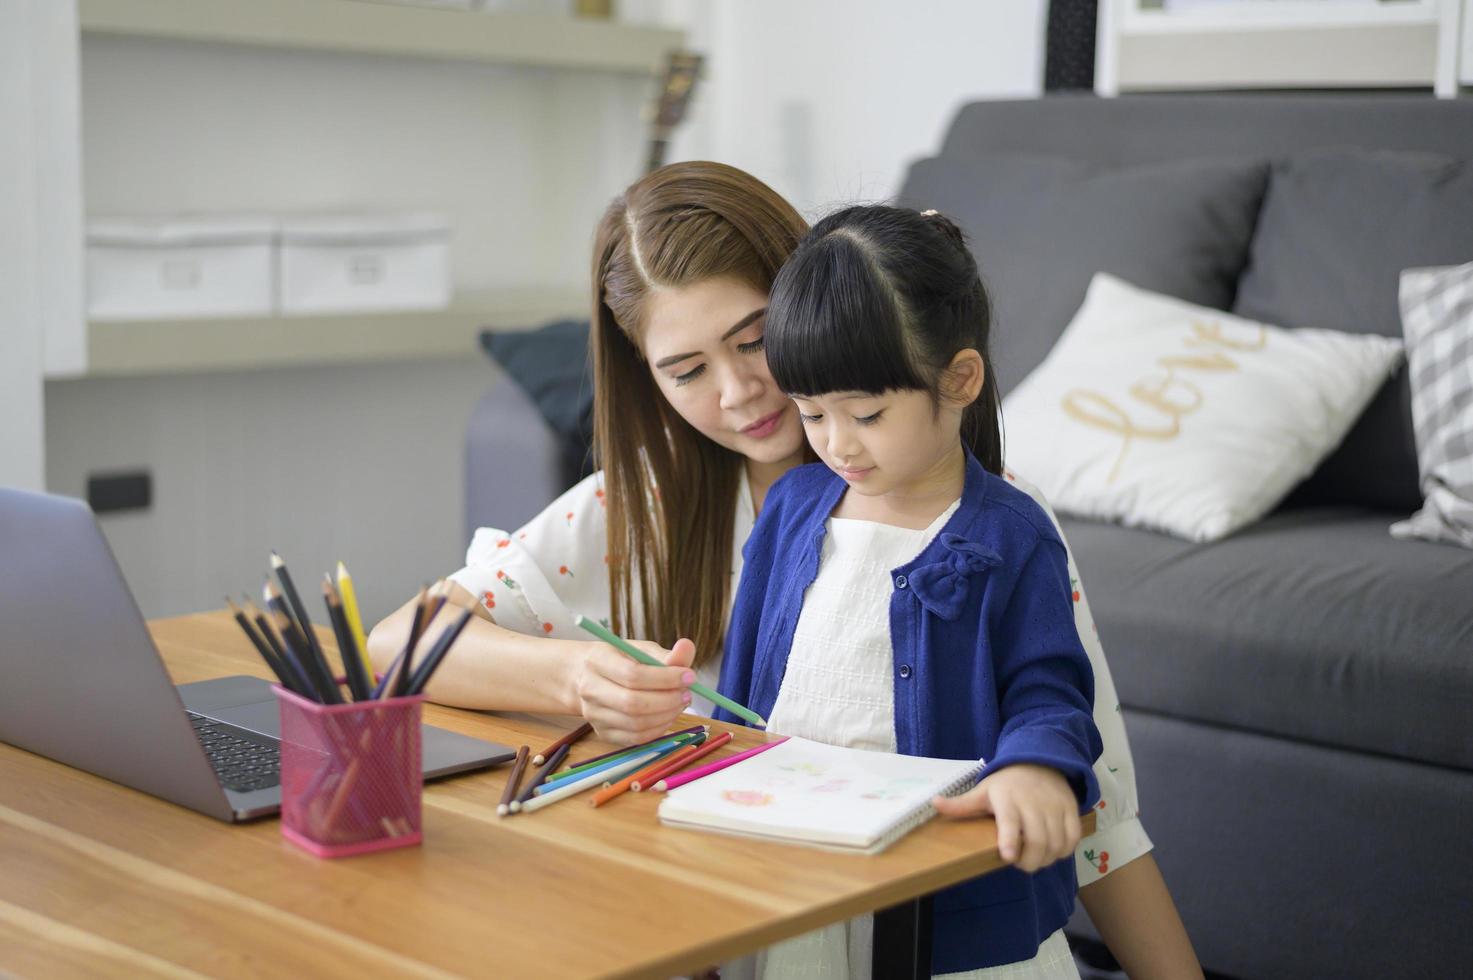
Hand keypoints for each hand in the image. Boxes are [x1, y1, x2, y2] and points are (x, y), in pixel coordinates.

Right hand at [569, 637, 696, 744]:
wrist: (588, 677)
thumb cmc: (621, 660)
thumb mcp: (642, 650)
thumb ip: (667, 653)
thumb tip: (687, 647)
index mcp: (597, 660)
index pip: (633, 675)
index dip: (666, 678)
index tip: (689, 676)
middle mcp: (589, 689)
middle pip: (633, 703)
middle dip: (668, 700)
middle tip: (687, 694)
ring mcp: (594, 715)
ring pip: (636, 724)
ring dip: (667, 715)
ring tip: (680, 703)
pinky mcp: (603, 733)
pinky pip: (636, 738)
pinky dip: (659, 729)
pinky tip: (668, 715)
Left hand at [932, 763, 1081, 872]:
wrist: (1040, 762)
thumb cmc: (1007, 784)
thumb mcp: (983, 791)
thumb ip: (962, 804)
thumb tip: (933, 804)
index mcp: (1007, 799)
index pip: (1010, 821)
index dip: (1010, 840)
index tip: (1008, 856)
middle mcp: (1033, 803)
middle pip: (1037, 840)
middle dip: (1030, 861)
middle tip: (1021, 864)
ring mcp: (1054, 807)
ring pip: (1056, 843)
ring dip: (1047, 859)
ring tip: (1036, 859)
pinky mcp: (1070, 810)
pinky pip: (1073, 838)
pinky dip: (1064, 851)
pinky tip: (1053, 851)